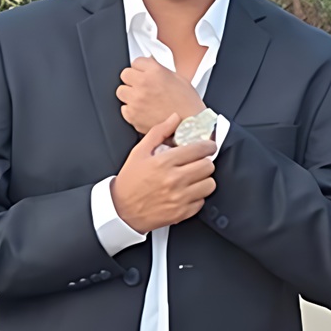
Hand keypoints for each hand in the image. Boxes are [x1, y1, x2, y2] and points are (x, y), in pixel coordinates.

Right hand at [111, 113, 216, 233]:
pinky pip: (202, 201)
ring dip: (204, 179)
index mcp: (164, 162)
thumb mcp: (139, 151)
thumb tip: (175, 118)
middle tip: (199, 161)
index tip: (209, 146)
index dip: (208, 145)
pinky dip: (198, 196)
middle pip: (208, 166)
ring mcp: (179, 198)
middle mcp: (174, 180)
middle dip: (205, 161)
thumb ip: (159, 132)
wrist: (121, 211)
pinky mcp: (181, 213)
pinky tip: (188, 191)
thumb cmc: (130, 181)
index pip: (199, 149)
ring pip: (209, 184)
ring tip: (195, 177)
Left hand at [117, 56, 205, 133]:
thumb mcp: (178, 78)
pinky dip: (131, 110)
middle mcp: (143, 84)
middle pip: (125, 74)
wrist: (191, 125)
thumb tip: (149, 64)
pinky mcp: (133, 116)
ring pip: (121, 91)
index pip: (136, 62)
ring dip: (129, 94)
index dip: (141, 68)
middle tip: (142, 85)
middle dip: (133, 79)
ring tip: (142, 99)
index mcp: (155, 72)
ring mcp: (136, 101)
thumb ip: (159, 69)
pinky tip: (143, 111)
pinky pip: (124, 109)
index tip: (144, 72)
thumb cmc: (188, 104)